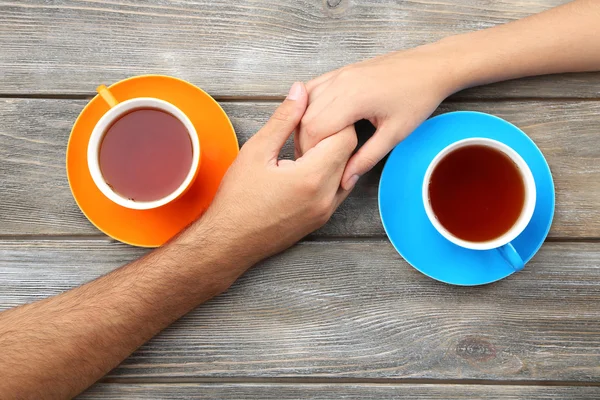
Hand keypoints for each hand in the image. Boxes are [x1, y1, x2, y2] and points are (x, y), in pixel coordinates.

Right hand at [202, 82, 356, 264]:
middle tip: (308, 128)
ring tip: (306, 147)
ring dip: (334, 155)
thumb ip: (284, 119)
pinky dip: (330, 173)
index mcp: (312, 178)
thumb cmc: (237, 199)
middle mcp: (326, 197)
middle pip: (350, 153)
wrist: (229, 242)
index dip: (333, 119)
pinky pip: (338, 189)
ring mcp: (326, 211)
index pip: (345, 137)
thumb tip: (300, 91)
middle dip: (334, 134)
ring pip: (347, 171)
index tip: (313, 115)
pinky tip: (306, 167)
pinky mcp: (322, 219)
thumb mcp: (256, 151)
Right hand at [297, 43, 463, 189]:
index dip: (310, 151)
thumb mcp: (394, 134)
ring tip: (315, 144)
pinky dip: (308, 105)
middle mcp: (340, 82)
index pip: (314, 129)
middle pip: (305, 117)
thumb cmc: (418, 97)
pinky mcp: (342, 71)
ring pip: (305, 102)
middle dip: (305, 141)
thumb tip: (346, 180)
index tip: (315, 165)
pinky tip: (314, 119)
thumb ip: (366, 158)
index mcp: (352, 98)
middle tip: (313, 160)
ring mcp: (339, 74)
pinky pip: (313, 87)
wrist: (432, 66)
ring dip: (304, 124)